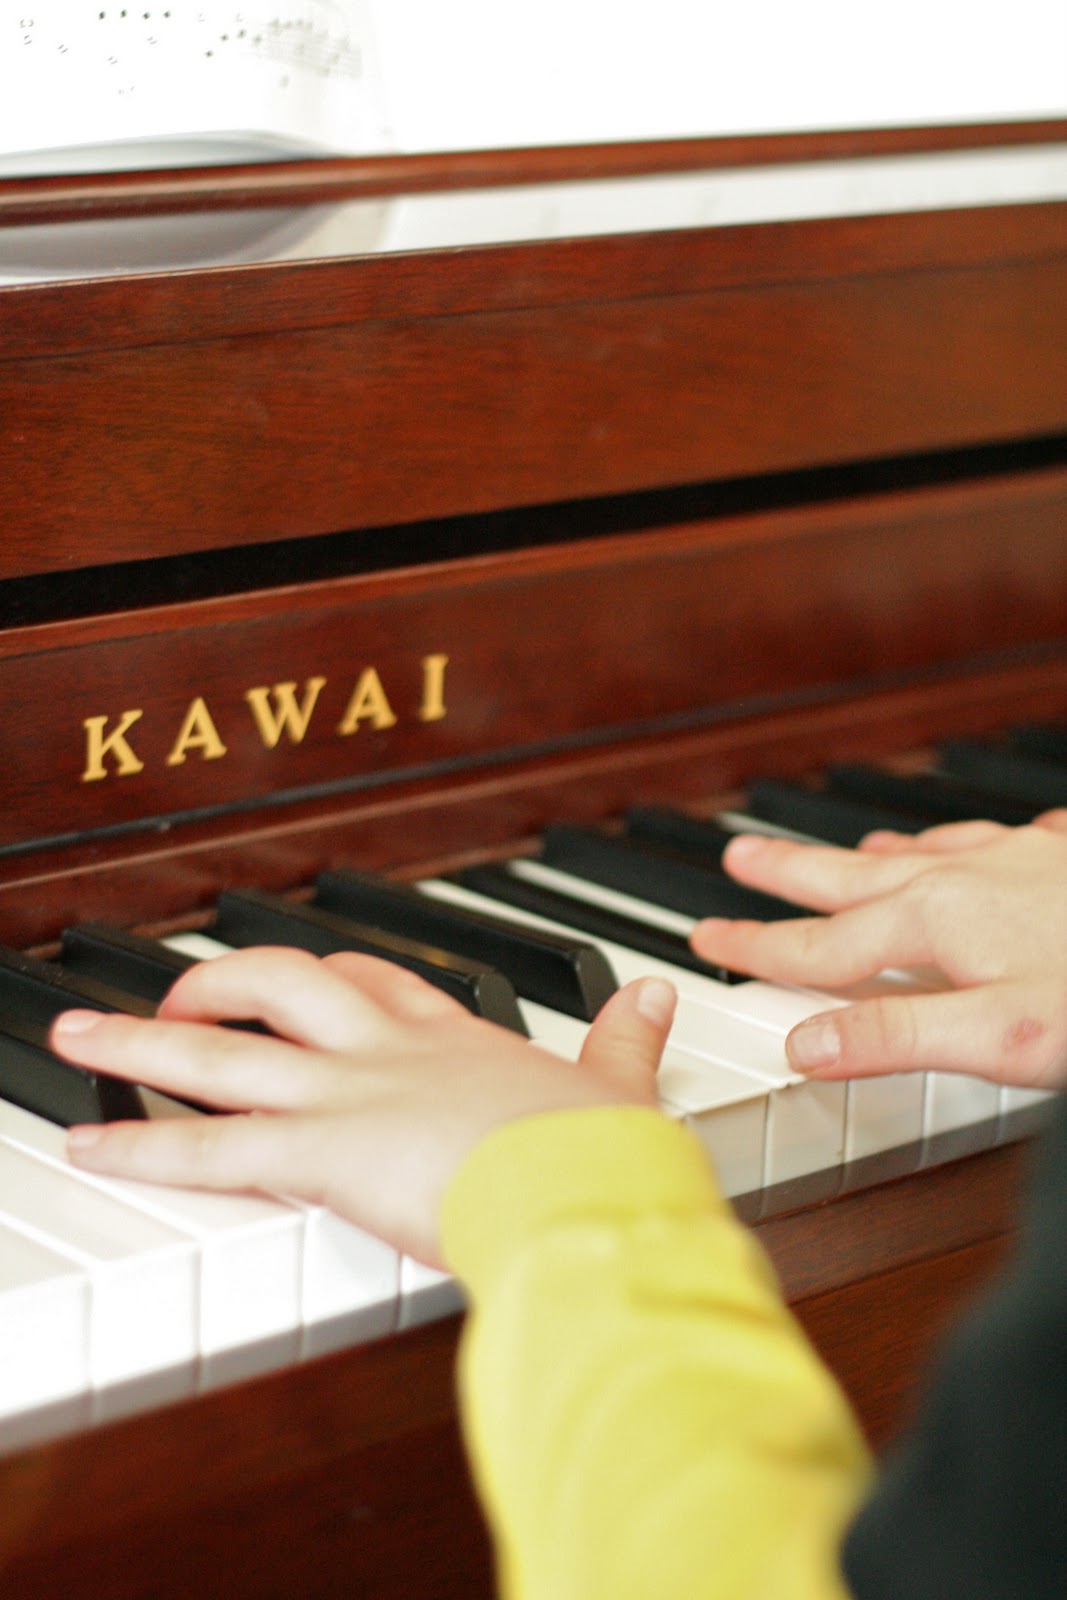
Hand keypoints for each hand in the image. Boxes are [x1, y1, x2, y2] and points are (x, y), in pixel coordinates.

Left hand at [51, 947, 674, 1266]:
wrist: (591, 1192)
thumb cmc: (603, 1155)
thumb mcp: (617, 1087)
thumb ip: (625, 1040)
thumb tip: (658, 996)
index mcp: (454, 1039)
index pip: (377, 983)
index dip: (331, 975)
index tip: (302, 974)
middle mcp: (387, 1053)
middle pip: (282, 984)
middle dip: (219, 980)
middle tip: (176, 990)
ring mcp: (346, 1096)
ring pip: (223, 1049)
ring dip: (142, 1044)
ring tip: (78, 1039)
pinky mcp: (320, 1154)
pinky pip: (210, 1147)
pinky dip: (143, 1145)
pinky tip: (92, 1144)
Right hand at [690, 820, 1066, 1088]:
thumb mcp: (1002, 1036)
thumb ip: (897, 1036)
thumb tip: (806, 1044)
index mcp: (935, 921)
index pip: (820, 944)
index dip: (757, 947)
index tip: (707, 938)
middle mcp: (965, 877)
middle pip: (853, 876)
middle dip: (789, 872)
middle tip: (739, 856)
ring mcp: (1017, 859)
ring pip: (921, 852)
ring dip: (868, 855)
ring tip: (840, 850)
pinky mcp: (1063, 857)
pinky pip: (990, 841)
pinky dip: (958, 843)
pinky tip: (973, 843)